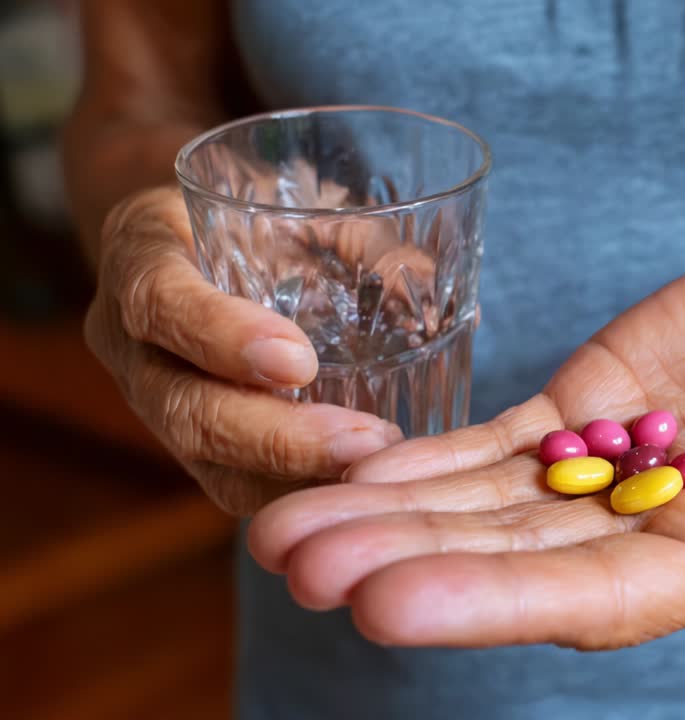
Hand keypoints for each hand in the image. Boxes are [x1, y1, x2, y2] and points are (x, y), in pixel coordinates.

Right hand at [84, 187, 402, 514]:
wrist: (200, 241)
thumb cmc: (256, 211)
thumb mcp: (297, 198)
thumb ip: (359, 239)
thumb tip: (426, 282)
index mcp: (139, 254)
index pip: (158, 302)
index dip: (220, 337)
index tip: (299, 361)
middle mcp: (130, 340)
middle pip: (183, 407)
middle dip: (276, 436)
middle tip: (364, 440)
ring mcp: (154, 401)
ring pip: (206, 461)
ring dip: (293, 477)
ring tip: (373, 472)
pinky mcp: (191, 445)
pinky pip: (232, 485)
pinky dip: (295, 493)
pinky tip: (356, 490)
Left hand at [247, 248, 684, 698]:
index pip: (588, 600)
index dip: (489, 604)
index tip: (385, 604)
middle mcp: (638, 535)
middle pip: (505, 558)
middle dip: (400, 562)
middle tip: (293, 562)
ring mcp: (600, 473)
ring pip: (477, 505)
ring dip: (382, 517)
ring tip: (280, 530)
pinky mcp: (578, 412)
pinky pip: (489, 444)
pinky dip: (417, 459)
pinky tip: (344, 471)